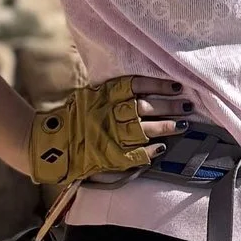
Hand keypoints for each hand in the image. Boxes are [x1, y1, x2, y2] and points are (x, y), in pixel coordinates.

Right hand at [28, 75, 194, 190]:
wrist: (51, 142)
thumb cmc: (73, 117)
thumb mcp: (91, 95)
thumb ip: (113, 93)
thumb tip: (139, 90)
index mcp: (105, 95)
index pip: (138, 85)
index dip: (159, 85)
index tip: (177, 85)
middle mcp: (111, 112)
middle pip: (147, 107)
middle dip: (170, 105)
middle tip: (189, 104)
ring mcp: (112, 135)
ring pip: (145, 129)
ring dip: (167, 126)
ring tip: (184, 123)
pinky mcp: (111, 155)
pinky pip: (136, 153)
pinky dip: (151, 150)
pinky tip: (163, 148)